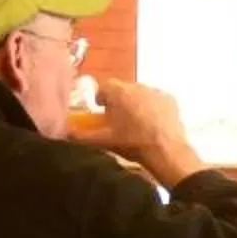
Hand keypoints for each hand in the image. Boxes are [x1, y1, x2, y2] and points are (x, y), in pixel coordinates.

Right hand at [76, 79, 205, 185]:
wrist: (166, 151)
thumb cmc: (132, 143)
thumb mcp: (104, 141)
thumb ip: (82, 135)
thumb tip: (66, 132)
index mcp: (118, 92)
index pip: (104, 87)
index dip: (102, 98)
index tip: (102, 110)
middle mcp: (137, 86)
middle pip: (123, 90)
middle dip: (119, 102)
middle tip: (118, 120)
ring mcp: (156, 91)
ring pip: (140, 94)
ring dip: (136, 104)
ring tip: (136, 124)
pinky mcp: (170, 100)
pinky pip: (156, 100)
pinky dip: (153, 108)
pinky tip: (153, 125)